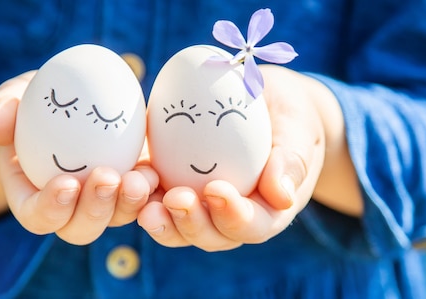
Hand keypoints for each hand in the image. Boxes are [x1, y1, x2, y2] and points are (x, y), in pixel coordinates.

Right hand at [0, 71, 157, 244]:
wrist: (70, 103)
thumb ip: (0, 109)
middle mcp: (69, 209)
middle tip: (108, 177)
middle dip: (96, 210)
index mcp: (31, 198)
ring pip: (117, 217)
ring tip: (141, 176)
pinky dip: (151, 190)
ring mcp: (104, 202)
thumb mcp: (11, 99)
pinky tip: (156, 171)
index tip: (66, 183)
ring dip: (130, 202)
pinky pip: (144, 200)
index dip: (50, 209)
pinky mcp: (130, 187)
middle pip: (81, 228)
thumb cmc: (31, 103)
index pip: (37, 217)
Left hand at [137, 65, 329, 250]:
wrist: (269, 105)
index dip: (233, 215)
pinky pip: (155, 201)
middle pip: (211, 235)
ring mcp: (201, 206)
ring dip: (161, 220)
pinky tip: (127, 181)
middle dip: (191, 222)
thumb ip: (291, 160)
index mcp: (268, 210)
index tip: (216, 189)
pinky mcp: (176, 186)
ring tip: (144, 204)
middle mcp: (232, 217)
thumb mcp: (298, 131)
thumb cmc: (291, 118)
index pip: (253, 225)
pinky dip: (140, 197)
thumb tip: (281, 196)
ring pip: (178, 227)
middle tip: (174, 198)